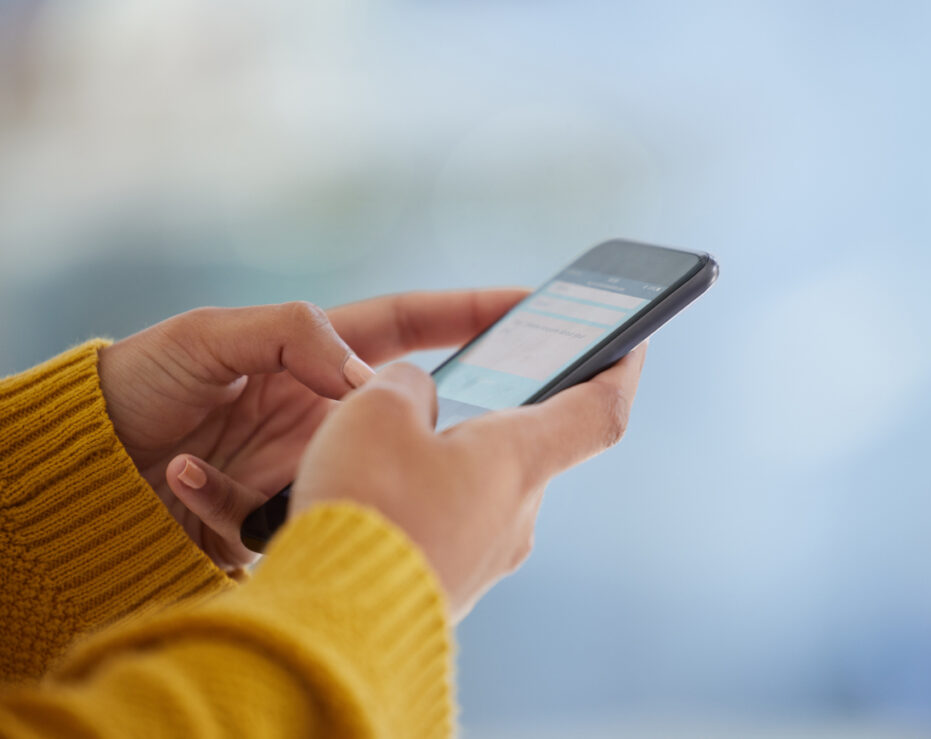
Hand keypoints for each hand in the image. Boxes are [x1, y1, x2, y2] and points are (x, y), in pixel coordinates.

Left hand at [97, 290, 528, 569]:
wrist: (87, 462)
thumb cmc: (142, 380)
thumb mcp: (210, 336)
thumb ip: (293, 335)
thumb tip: (367, 378)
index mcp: (318, 354)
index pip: (411, 326)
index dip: (471, 314)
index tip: (529, 307)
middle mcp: (327, 409)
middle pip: (404, 409)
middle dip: (437, 420)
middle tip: (470, 430)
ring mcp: (311, 462)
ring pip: (361, 473)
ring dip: (336, 478)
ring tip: (275, 469)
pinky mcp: (284, 513)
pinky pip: (293, 516)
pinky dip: (238, 505)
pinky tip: (184, 477)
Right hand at [291, 343, 646, 620]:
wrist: (331, 624)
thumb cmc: (365, 510)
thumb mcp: (375, 411)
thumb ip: (406, 384)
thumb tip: (415, 397)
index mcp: (518, 460)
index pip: (599, 410)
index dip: (621, 369)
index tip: (632, 342)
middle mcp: (517, 513)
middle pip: (531, 446)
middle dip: (503, 412)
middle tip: (478, 376)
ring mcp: (487, 556)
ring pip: (486, 486)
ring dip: (457, 456)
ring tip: (401, 437)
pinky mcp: (452, 583)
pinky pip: (455, 523)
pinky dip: (434, 495)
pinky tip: (387, 489)